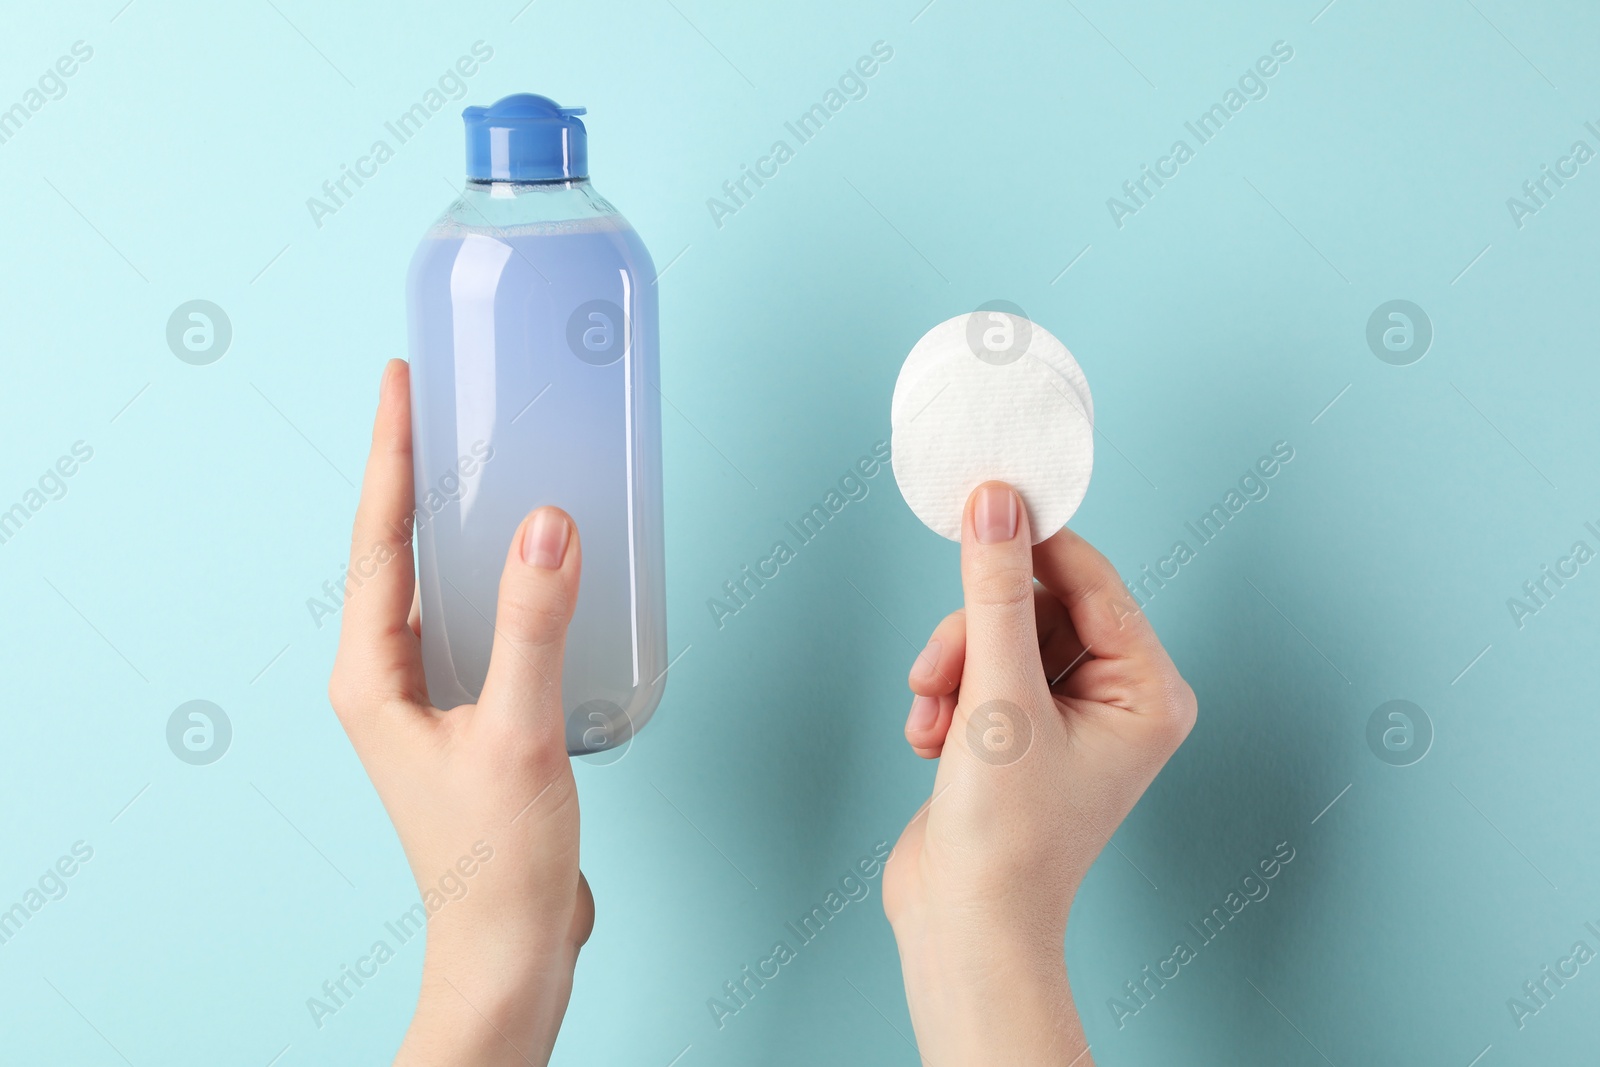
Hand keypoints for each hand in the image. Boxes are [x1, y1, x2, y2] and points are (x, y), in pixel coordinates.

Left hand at [329, 359, 592, 1065]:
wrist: (512, 944)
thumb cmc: (498, 860)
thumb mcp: (518, 731)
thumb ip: (534, 625)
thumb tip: (546, 524)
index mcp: (372, 675)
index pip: (377, 539)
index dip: (389, 454)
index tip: (401, 383)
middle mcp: (388, 678)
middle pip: (396, 550)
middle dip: (414, 473)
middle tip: (441, 402)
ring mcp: (428, 698)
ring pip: (436, 585)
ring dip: (456, 522)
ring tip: (485, 461)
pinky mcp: (472, 714)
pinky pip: (477, 622)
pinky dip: (500, 578)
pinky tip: (540, 565)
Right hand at [883, 482, 1196, 1065]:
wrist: (964, 926)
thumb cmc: (1005, 835)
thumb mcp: (999, 696)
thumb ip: (994, 592)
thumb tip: (995, 505)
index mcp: (1149, 690)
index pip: (1091, 579)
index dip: (1032, 543)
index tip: (981, 502)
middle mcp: (1120, 698)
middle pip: (1038, 606)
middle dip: (976, 634)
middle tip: (940, 673)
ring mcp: (1070, 716)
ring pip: (1001, 636)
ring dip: (953, 667)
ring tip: (934, 717)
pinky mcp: (1023, 730)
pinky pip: (982, 670)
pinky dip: (949, 695)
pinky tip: (932, 738)